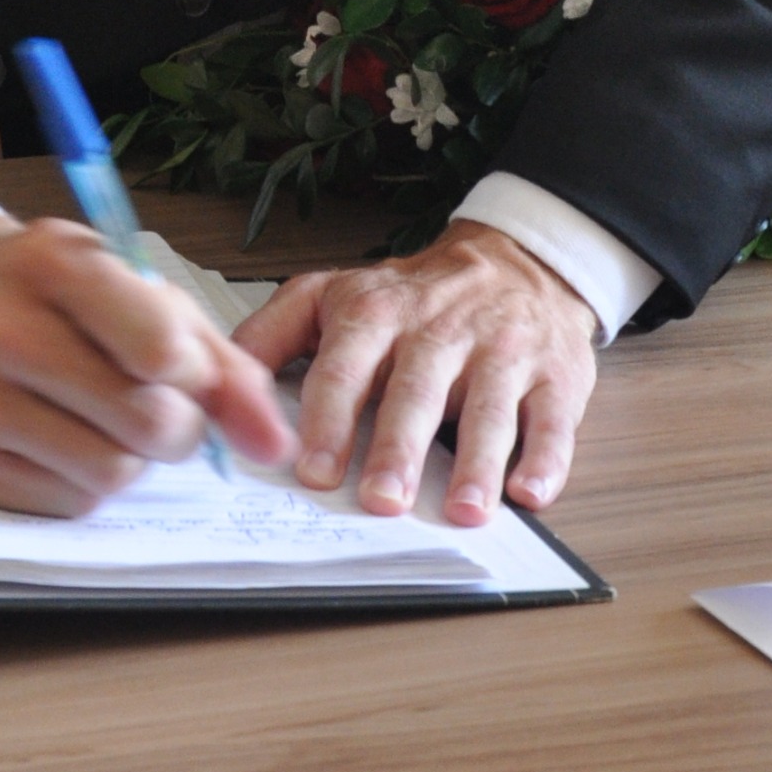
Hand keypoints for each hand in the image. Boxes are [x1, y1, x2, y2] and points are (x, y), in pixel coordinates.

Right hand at [0, 207, 290, 517]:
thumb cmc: (56, 296)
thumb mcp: (139, 292)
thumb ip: (220, 362)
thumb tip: (273, 443)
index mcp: (55, 264)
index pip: (159, 349)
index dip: (194, 376)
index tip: (183, 369)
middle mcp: (1, 328)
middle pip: (146, 423)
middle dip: (177, 426)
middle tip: (156, 404)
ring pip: (110, 473)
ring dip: (131, 459)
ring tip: (104, 419)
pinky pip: (67, 503)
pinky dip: (83, 483)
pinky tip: (61, 439)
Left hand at [240, 219, 597, 523]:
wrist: (516, 261)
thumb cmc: (413, 297)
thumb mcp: (332, 294)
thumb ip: (271, 335)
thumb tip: (217, 383)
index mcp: (376, 313)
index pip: (345, 366)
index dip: (328, 418)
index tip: (313, 469)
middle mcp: (440, 331)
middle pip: (416, 390)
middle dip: (398, 447)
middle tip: (382, 500)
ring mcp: (502, 351)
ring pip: (488, 408)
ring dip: (476, 462)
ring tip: (463, 510)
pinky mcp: (554, 374)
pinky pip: (553, 418)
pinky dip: (547, 457)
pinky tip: (531, 493)